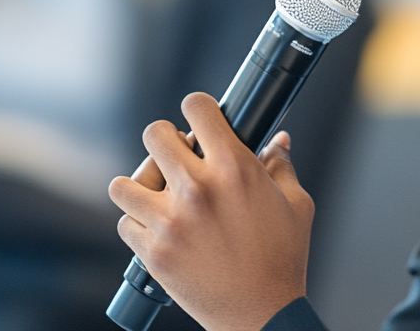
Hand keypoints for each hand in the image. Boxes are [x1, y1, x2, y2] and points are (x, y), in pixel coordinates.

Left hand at [109, 92, 313, 330]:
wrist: (262, 314)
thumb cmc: (283, 260)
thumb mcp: (295, 206)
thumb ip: (281, 167)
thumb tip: (279, 141)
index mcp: (235, 169)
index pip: (197, 108)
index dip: (197, 109)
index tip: (198, 121)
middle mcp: (198, 188)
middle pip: (153, 135)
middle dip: (165, 142)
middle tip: (177, 159)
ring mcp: (170, 221)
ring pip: (124, 182)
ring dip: (140, 186)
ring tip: (158, 196)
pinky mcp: (153, 251)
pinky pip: (125, 222)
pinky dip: (137, 224)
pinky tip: (157, 228)